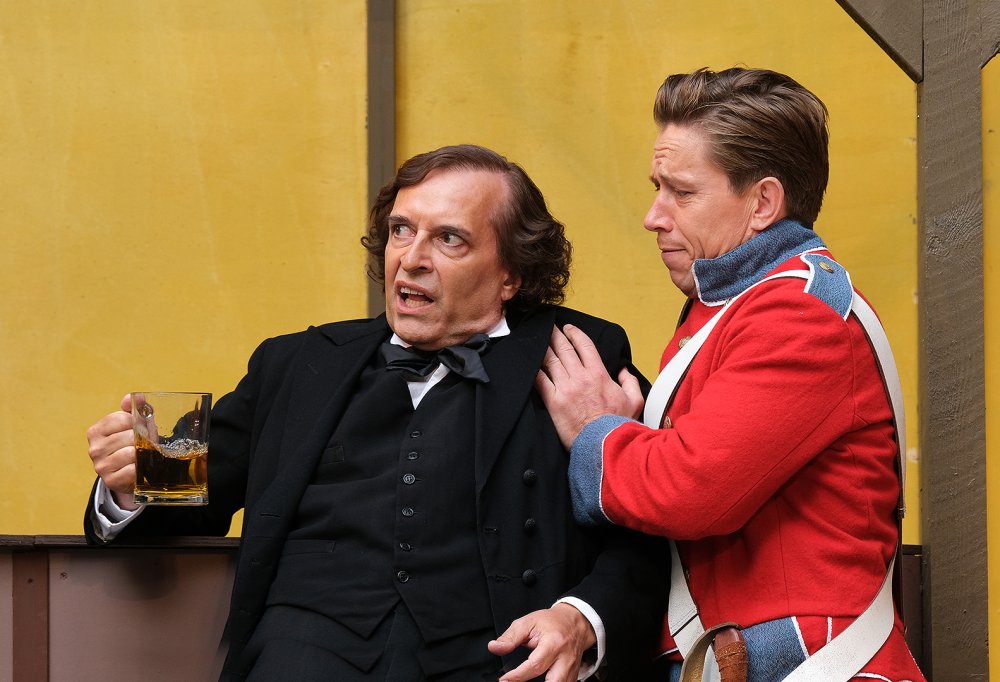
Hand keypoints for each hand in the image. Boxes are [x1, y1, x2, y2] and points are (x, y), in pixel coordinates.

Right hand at [86, 393, 139, 510]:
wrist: (126, 475)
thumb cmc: (129, 445)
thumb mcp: (130, 425)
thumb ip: (133, 409)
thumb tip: (138, 397)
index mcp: (96, 431)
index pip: (123, 419)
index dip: (139, 422)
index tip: (142, 428)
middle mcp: (95, 449)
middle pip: (129, 436)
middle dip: (144, 438)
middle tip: (148, 443)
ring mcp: (101, 466)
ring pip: (131, 453)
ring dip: (143, 453)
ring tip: (144, 454)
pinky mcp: (110, 481)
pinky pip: (132, 470)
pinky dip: (140, 468)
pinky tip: (140, 467)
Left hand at [488, 603, 596, 681]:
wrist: (575, 622)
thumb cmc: (551, 622)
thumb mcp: (528, 622)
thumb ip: (510, 637)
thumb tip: (494, 648)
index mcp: (554, 643)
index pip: (535, 665)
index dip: (517, 676)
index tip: (504, 680)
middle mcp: (566, 658)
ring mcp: (572, 668)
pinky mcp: (574, 675)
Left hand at [535, 324, 643, 448]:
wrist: (603, 445)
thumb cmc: (618, 425)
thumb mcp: (634, 401)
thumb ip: (629, 382)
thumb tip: (624, 370)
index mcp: (598, 374)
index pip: (585, 345)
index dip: (575, 333)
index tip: (568, 328)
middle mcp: (580, 377)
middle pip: (564, 349)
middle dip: (554, 335)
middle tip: (547, 326)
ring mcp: (565, 388)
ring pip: (550, 361)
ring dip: (543, 347)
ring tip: (537, 338)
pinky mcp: (553, 401)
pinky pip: (540, 380)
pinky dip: (534, 369)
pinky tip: (528, 362)